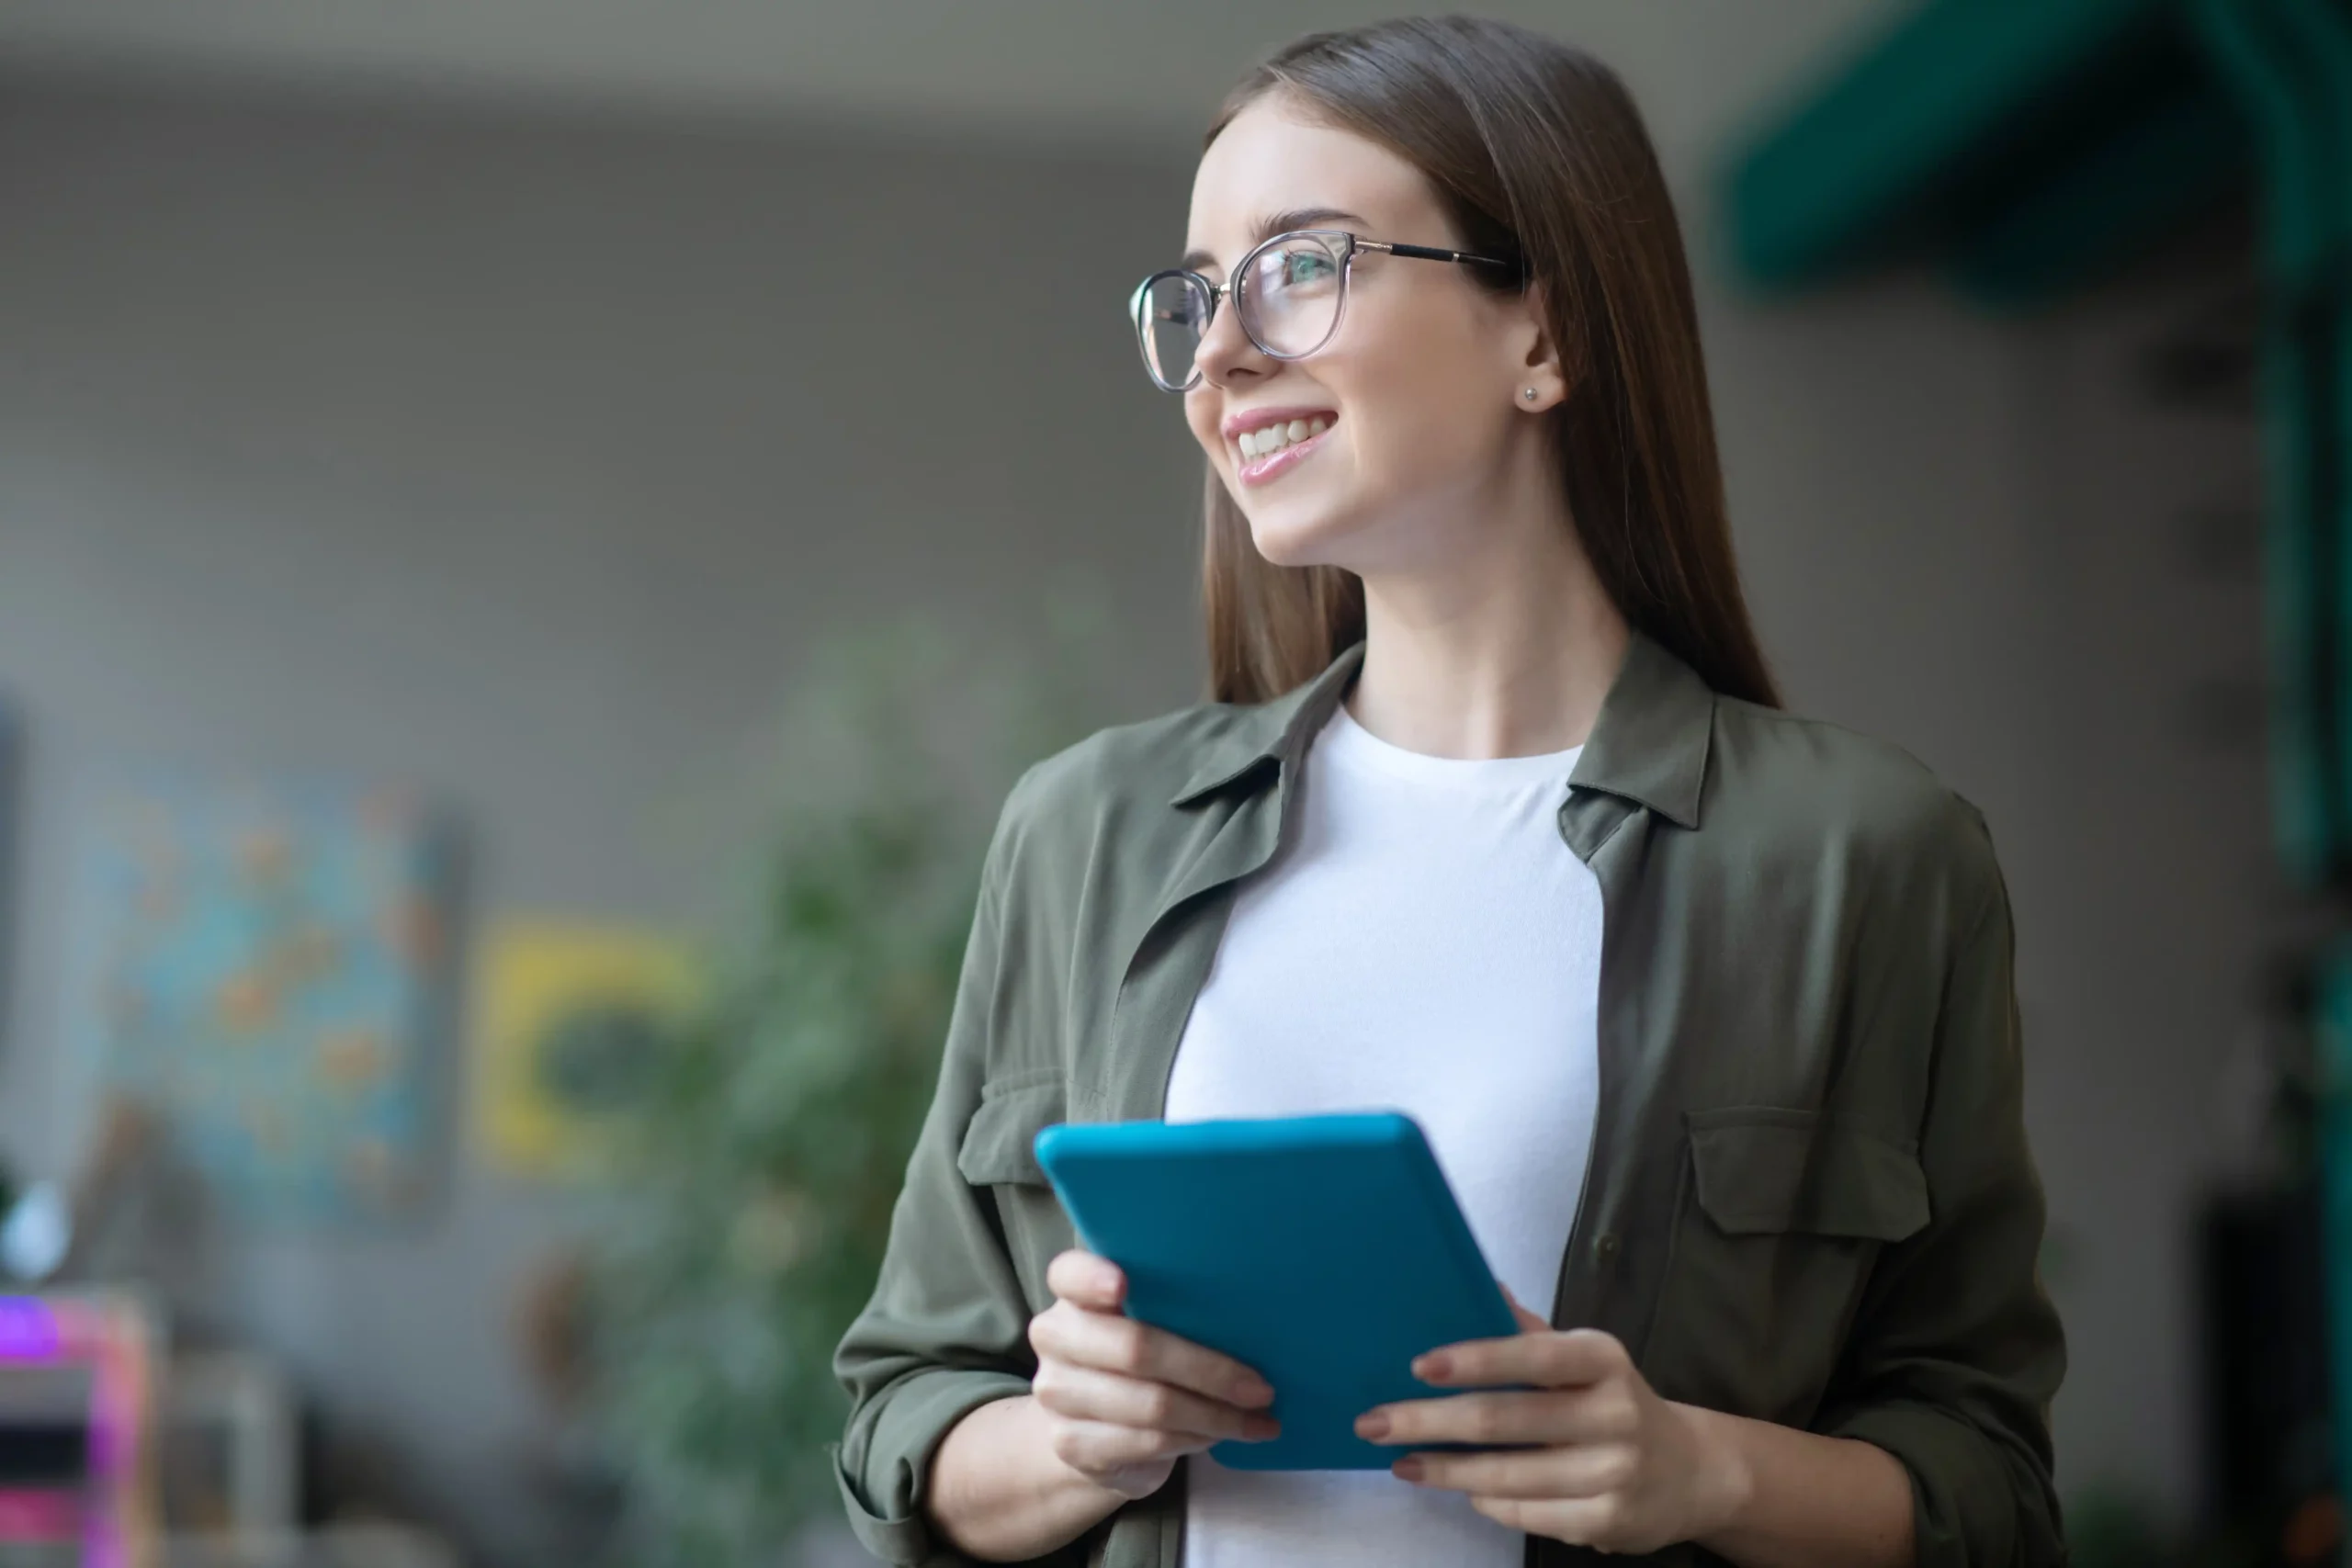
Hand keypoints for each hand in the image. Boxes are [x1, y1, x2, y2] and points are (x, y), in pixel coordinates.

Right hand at [1027, 1249, 1280, 1500]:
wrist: (1086, 1427)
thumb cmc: (1134, 1357)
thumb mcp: (1145, 1319)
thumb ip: (1171, 1304)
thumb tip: (1253, 1314)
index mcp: (1072, 1292)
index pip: (1069, 1273)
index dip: (1093, 1277)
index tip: (1124, 1284)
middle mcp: (1054, 1337)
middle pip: (1135, 1348)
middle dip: (1210, 1370)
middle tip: (1262, 1387)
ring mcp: (1056, 1393)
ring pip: (1152, 1404)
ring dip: (1215, 1415)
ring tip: (1257, 1418)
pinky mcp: (1071, 1444)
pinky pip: (1148, 1442)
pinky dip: (1195, 1439)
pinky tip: (1221, 1434)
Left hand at [1352, 1288, 1747, 1553]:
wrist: (1691, 1473)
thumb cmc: (1613, 1402)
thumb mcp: (1584, 1358)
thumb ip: (1531, 1332)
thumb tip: (1478, 1285)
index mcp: (1602, 1359)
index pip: (1532, 1356)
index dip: (1475, 1360)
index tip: (1418, 1365)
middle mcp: (1613, 1413)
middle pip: (1504, 1420)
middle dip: (1429, 1422)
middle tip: (1374, 1423)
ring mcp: (1613, 1472)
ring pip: (1507, 1475)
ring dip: (1445, 1470)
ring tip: (1402, 1463)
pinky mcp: (1606, 1522)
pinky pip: (1526, 1513)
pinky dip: (1486, 1502)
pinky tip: (1461, 1490)